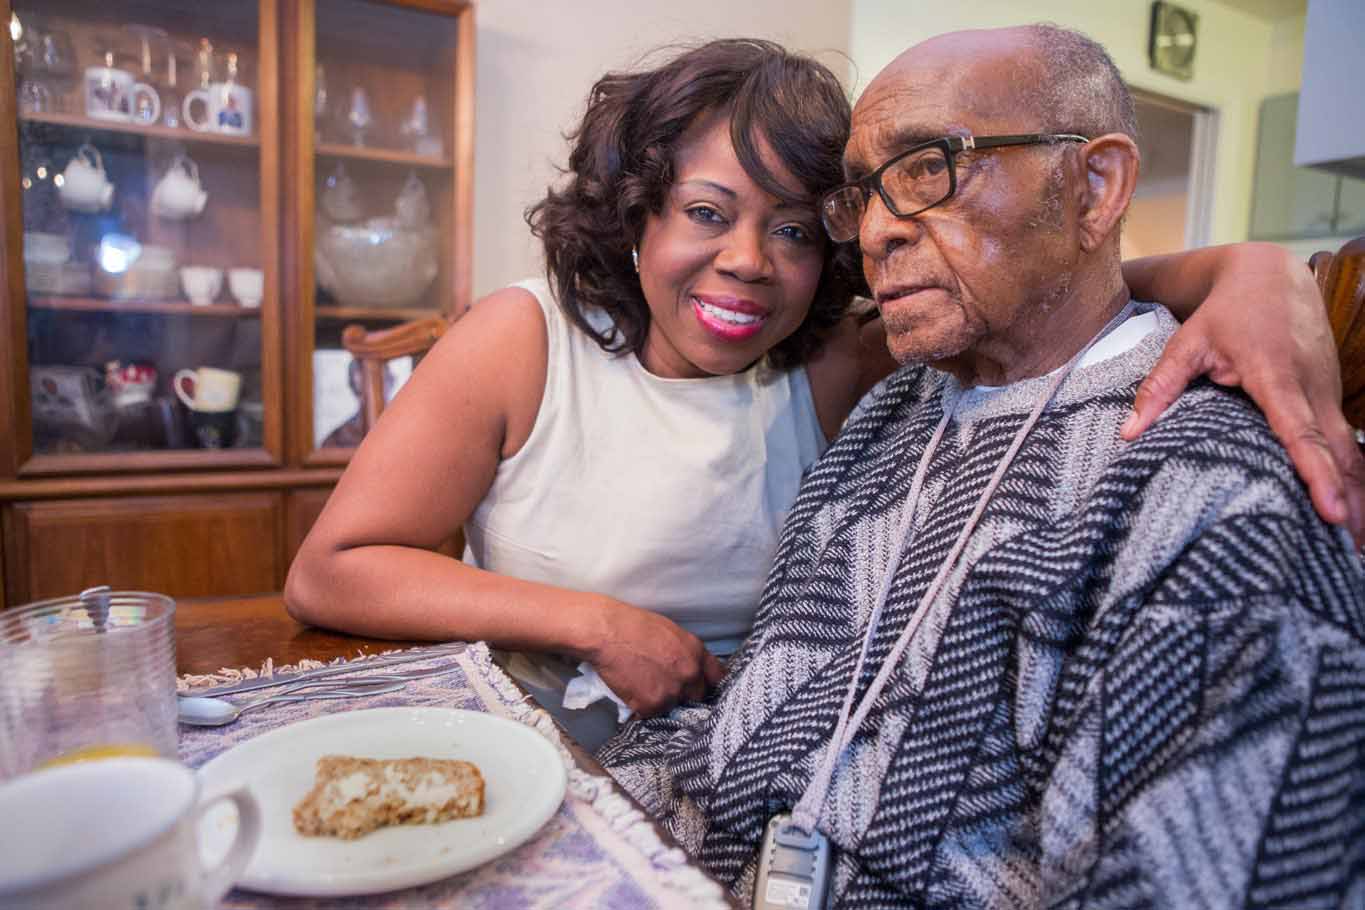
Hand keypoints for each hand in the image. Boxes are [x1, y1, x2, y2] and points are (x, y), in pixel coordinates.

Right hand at [585, 601, 724, 717]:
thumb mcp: (671, 632)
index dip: (708, 683)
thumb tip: (690, 666)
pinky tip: (632, 692)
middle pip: (697, 696)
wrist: (608, 633)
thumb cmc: (634, 625)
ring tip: (643, 685)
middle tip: (665, 686)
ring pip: (673, 706)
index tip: (701, 686)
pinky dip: (642, 708)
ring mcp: (672, 692)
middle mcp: (689, 674)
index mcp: (696, 653)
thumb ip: (686, 652)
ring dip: (661, 701)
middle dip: (685, 694)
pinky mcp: (651, 705)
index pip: (718, 678)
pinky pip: (651, 713)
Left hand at [1121, 243, 1364, 544]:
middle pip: (1338, 451)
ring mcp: (1329, 391)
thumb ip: (1158, 388)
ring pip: (1351, 450)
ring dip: (1360, 495)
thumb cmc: (1225, 313)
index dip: (1316, 472)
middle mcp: (1312, 386)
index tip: (1330, 510)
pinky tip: (1356, 512)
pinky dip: (1356, 476)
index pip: (1299, 431)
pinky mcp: (1332, 396)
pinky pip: (1348, 443)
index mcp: (1276, 375)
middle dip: (1351, 499)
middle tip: (1353, 550)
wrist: (1272, 274)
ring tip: (1359, 546)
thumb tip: (1126, 434)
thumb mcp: (1185, 343)